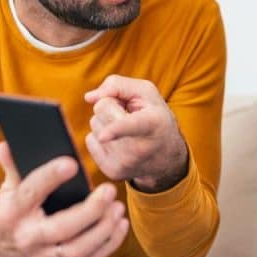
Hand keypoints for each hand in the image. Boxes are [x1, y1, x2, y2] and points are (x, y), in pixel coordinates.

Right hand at [0, 141, 128, 256]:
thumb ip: (12, 165)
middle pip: (60, 229)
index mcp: (13, 213)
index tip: (72, 163)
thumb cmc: (16, 207)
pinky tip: (120, 223)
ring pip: (77, 249)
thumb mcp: (9, 186)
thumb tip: (4, 145)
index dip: (50, 177)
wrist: (7, 247)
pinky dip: (109, 243)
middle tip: (109, 190)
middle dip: (88, 211)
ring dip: (102, 229)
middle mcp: (28, 238)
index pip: (31, 193)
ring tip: (117, 207)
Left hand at [83, 75, 188, 192]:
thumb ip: (118, 85)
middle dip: (110, 104)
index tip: (103, 137)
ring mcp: (124, 163)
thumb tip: (89, 97)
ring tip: (126, 129)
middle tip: (127, 113)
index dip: (116, 129)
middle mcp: (138, 147)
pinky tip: (119, 142)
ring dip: (106, 121)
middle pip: (101, 109)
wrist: (166, 155)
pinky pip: (89, 140)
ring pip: (94, 124)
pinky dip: (101, 137)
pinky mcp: (112, 171)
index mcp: (152, 124)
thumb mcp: (147, 93)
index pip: (130, 125)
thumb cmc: (155, 117)